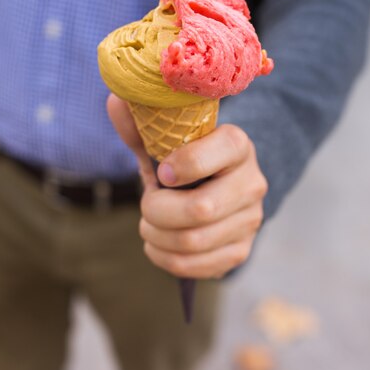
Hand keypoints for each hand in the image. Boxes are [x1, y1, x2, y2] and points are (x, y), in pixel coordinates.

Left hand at [107, 94, 267, 278]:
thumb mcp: (163, 133)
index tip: (160, 172)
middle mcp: (252, 182)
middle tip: (147, 203)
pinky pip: (196, 267)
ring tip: (148, 224)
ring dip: (156, 236)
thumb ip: (139, 119)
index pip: (221, 150)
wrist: (212, 183)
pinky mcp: (241, 250)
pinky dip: (165, 258)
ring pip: (193, 242)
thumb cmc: (181, 156)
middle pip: (201, 209)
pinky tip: (158, 243)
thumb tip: (117, 102)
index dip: (183, 164)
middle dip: (157, 210)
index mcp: (237, 144)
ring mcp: (251, 220)